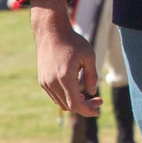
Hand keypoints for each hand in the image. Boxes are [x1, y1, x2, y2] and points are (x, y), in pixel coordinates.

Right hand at [29, 0, 100, 115]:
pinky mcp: (42, 81)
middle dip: (85, 106)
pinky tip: (77, 90)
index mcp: (64, 77)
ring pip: (61, 103)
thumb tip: (92, 93)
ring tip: (89, 96)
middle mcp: (52, 82)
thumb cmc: (72, 42)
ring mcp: (45, 82)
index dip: (87, 111)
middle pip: (69, 106)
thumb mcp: (88, 56)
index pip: (75, 104)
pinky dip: (66, 98)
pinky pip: (55, 96)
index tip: (98, 111)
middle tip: (98, 100)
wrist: (50, 31)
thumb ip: (92, 76)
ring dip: (75, 103)